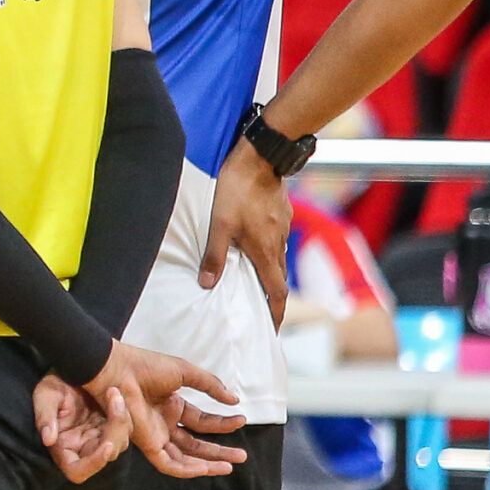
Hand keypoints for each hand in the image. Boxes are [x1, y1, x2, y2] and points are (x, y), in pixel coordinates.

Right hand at [32, 372, 126, 483]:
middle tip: (114, 400)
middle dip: (115, 432)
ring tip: (114, 393)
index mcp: (64, 447)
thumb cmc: (54, 383)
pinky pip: (125, 429)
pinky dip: (125, 414)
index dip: (93, 464)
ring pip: (120, 443)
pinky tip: (116, 394)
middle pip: (106, 455)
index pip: (77, 471)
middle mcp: (83, 447)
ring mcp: (99, 437)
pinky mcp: (112, 426)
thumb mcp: (46, 394)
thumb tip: (48, 440)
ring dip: (122, 421)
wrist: (73, 367)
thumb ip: (45, 416)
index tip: (106, 445)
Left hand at [84, 342, 250, 479]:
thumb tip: (235, 401)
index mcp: (172, 405)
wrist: (117, 369)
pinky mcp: (146, 444)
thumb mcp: (185, 372)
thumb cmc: (146, 366)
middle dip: (219, 450)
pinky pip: (168, 464)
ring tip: (230, 466)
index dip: (222, 423)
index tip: (241, 419)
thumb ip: (211, 385)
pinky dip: (187, 469)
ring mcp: (156, 435)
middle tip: (243, 455)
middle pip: (196, 443)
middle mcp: (164, 423)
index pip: (202, 421)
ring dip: (207, 464)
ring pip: (185, 457)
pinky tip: (206, 468)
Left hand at [200, 142, 292, 325]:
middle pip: (279, 278)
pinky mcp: (282, 214)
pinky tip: (254, 246)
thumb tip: (206, 284)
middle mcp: (279, 244)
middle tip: (262, 311)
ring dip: (269, 272)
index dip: (276, 314)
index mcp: (265, 252)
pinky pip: (277, 240)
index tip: (273, 329)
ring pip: (278, 258)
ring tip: (254, 280)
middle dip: (273, 298)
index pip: (277, 293)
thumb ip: (214, 256)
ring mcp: (283, 229)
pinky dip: (268, 251)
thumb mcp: (219, 225)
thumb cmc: (237, 192)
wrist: (260, 159)